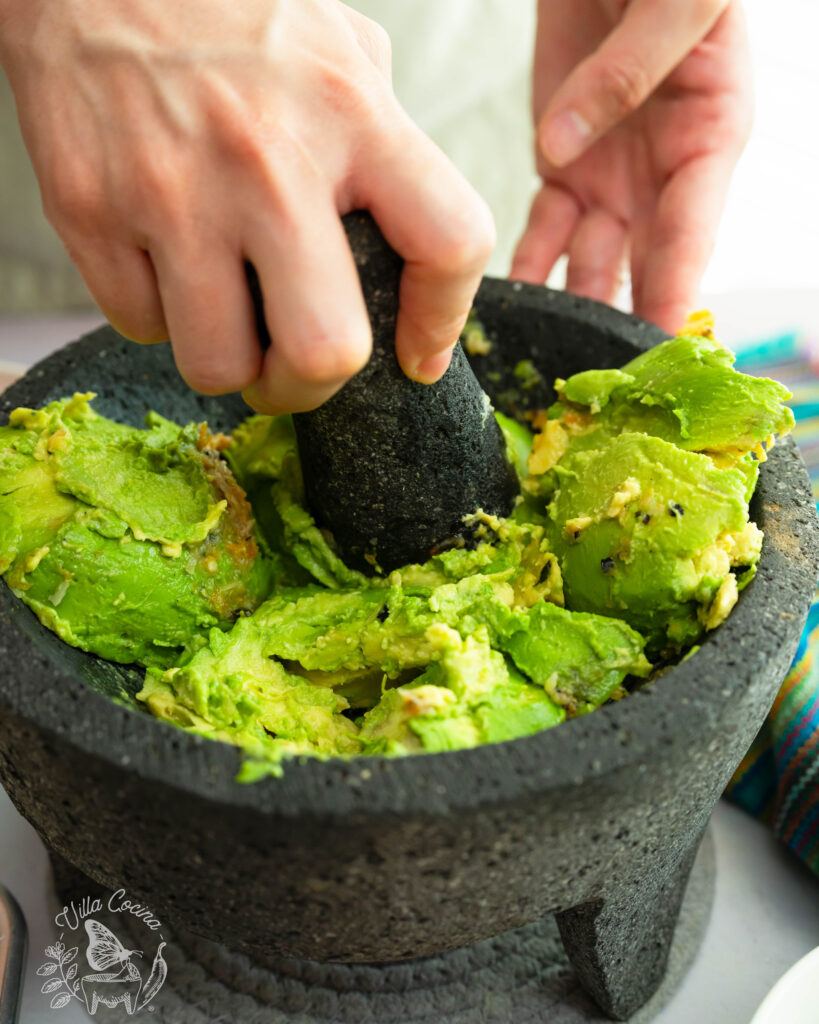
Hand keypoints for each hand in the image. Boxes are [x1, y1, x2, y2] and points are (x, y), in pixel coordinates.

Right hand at [0, 0, 493, 410]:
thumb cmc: (228, 11)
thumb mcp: (338, 52)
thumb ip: (386, 145)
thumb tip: (412, 242)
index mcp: (352, 114)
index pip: (448, 242)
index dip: (443, 321)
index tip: (421, 355)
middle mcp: (268, 161)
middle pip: (326, 350)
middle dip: (312, 386)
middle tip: (298, 369)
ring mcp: (173, 192)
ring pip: (219, 366)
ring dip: (230, 362)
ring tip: (226, 317)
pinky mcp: (89, 211)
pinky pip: (139, 326)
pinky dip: (159, 317)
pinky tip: (165, 267)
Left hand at [511, 0, 751, 334]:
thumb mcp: (676, 4)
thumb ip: (629, 72)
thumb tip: (560, 150)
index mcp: (709, 142)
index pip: (692, 236)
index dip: (673, 296)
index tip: (654, 350)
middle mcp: (663, 176)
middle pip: (642, 267)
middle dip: (618, 323)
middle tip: (593, 383)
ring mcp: (611, 177)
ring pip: (588, 263)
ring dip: (565, 309)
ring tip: (539, 358)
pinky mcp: (564, 167)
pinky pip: (542, 233)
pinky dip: (524, 268)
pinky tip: (503, 307)